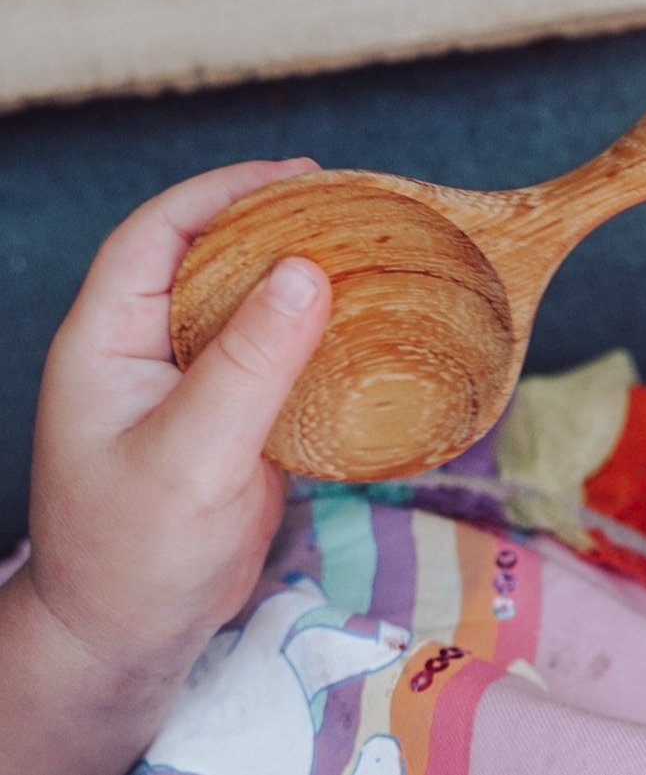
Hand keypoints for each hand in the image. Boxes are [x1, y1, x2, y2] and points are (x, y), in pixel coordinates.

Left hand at [25, 160, 331, 688]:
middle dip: (274, 224)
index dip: (224, 191)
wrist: (132, 640)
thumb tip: (308, 271)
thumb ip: (248, 364)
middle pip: (211, 256)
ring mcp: (193, 382)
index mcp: (109, 338)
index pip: (160, 234)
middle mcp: (149, 347)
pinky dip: (320, 333)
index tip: (298, 175)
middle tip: (349, 205)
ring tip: (367, 252)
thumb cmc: (136, 552)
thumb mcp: (191, 454)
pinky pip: (277, 354)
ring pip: (249, 304)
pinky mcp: (232, 416)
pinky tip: (364, 325)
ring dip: (304, 276)